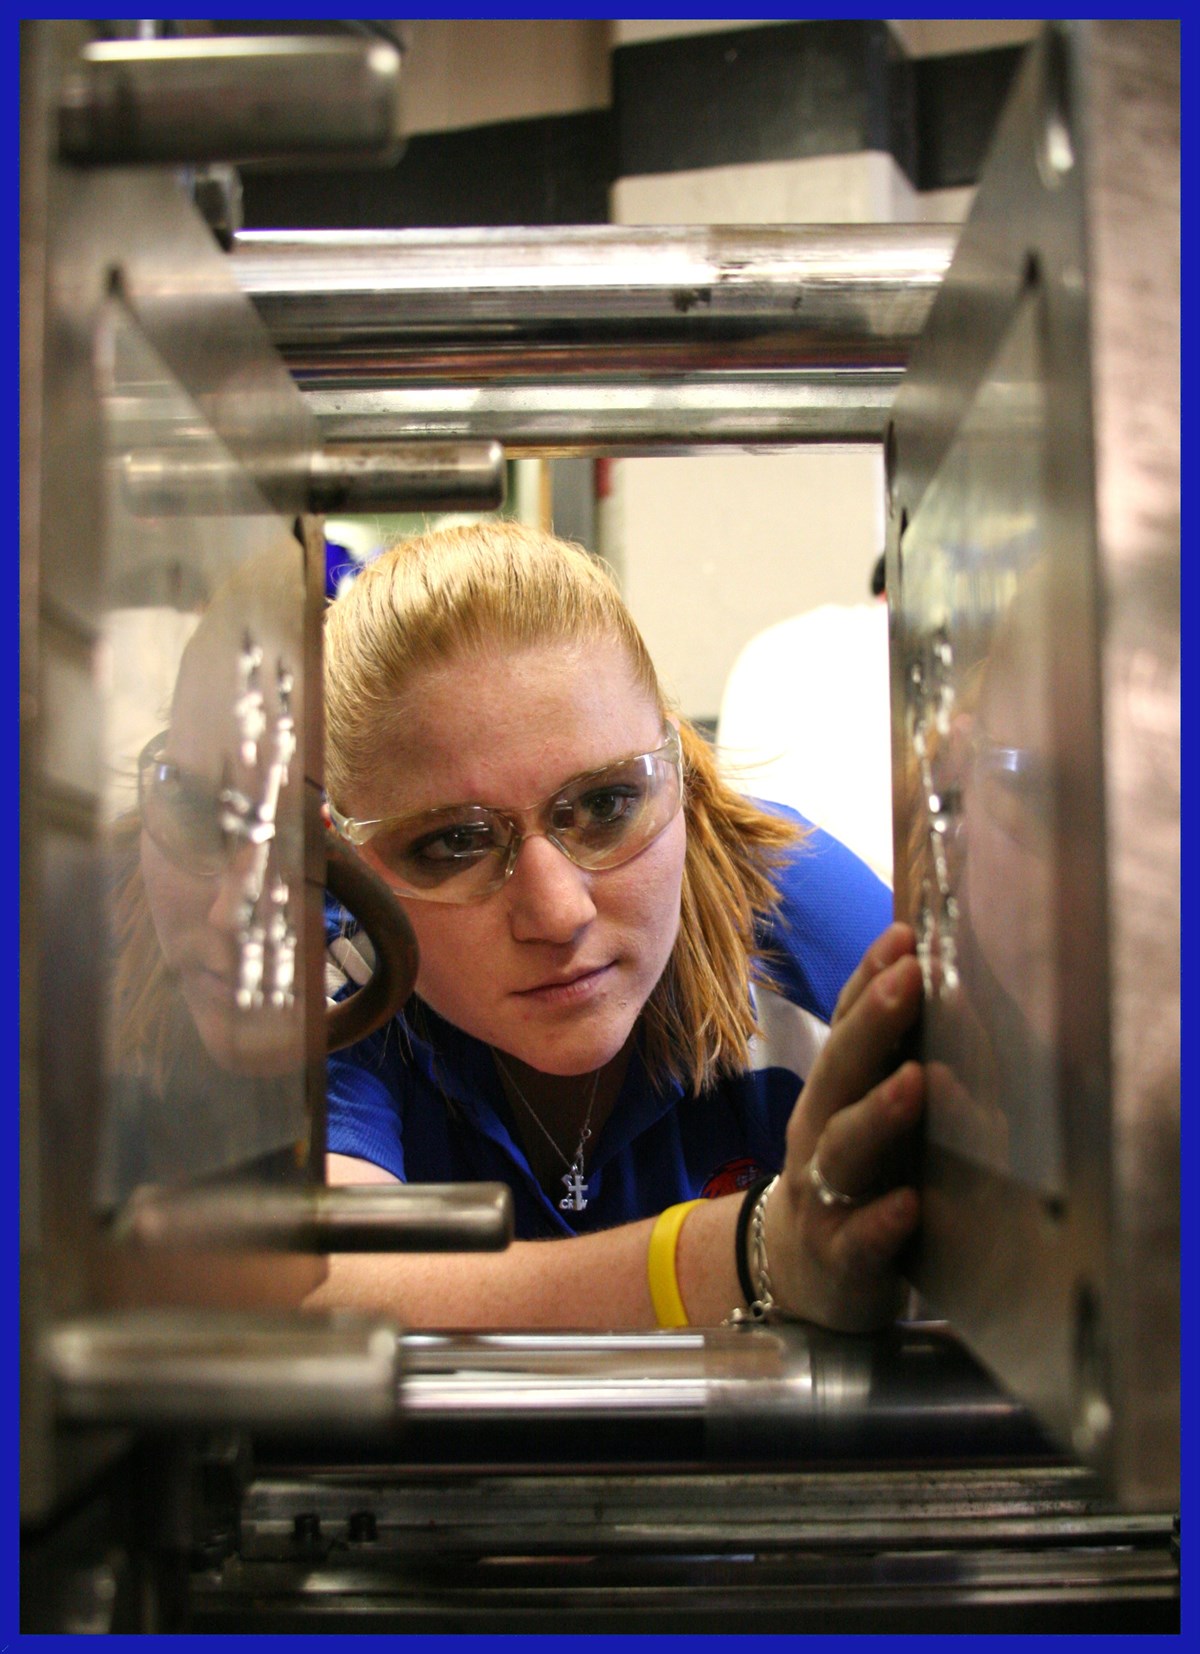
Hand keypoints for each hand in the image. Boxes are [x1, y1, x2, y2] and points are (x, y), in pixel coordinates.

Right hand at [764, 922, 923, 1331]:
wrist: (805, 1276)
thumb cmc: (859, 1179)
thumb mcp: (869, 1114)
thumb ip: (903, 1062)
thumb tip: (958, 994)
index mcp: (836, 1091)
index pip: (847, 1023)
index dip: (870, 978)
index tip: (905, 935)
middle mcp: (820, 1131)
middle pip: (841, 1070)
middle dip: (874, 1022)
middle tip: (910, 978)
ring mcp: (824, 1193)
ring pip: (845, 1148)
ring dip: (880, 1113)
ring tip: (918, 1082)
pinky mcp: (840, 1257)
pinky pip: (858, 1239)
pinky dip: (881, 1222)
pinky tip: (909, 1205)